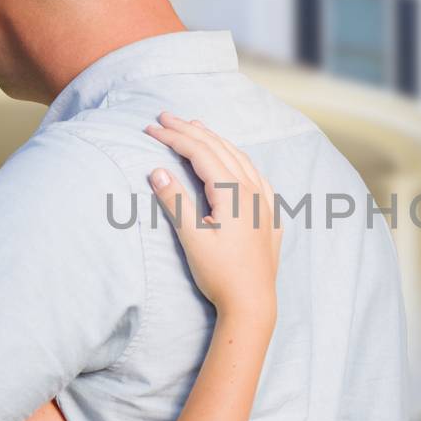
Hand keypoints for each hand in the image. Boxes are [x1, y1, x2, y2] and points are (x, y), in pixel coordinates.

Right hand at [144, 114, 280, 324]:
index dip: (174, 137)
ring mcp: (265, 201)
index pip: (200, 152)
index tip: (150, 128)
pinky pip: (255, 174)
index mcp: (234, 192)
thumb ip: (175, 201)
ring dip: (214, 140)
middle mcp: (253, 190)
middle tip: (164, 117)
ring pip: (239, 157)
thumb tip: (157, 170)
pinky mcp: (269, 214)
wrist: (253, 303)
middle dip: (190, 130)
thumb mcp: (192, 238)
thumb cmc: (221, 274)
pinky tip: (233, 159)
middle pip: (219, 148)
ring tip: (194, 126)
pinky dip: (237, 158)